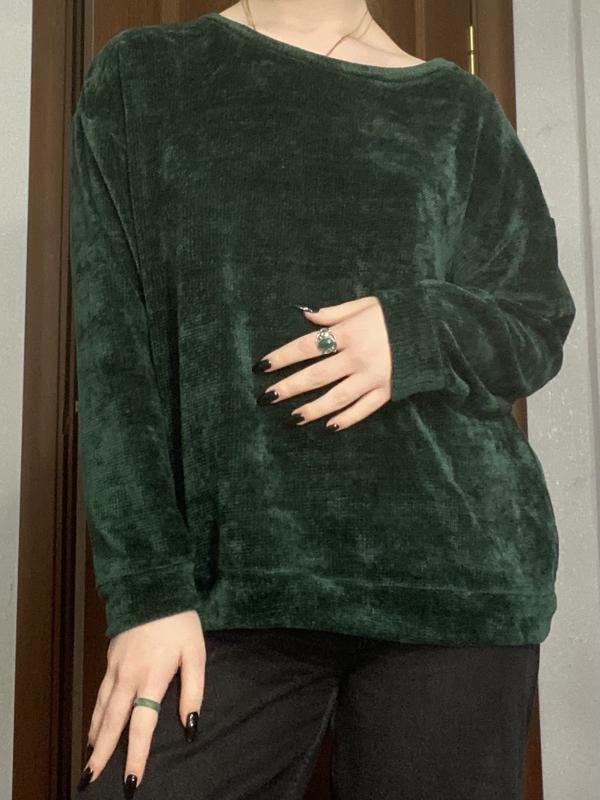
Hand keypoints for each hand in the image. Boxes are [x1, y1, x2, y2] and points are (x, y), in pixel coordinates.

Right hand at [77, 609, 204, 792]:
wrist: (152, 587)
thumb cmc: (180, 622)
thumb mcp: (196, 653)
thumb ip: (194, 691)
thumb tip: (190, 725)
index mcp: (152, 678)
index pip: (142, 725)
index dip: (136, 755)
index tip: (131, 780)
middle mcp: (128, 677)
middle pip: (113, 722)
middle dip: (103, 753)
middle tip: (90, 779)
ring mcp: (115, 667)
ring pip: (101, 708)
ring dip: (96, 736)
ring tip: (90, 760)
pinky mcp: (110, 659)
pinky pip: (99, 692)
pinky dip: (95, 713)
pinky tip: (95, 725)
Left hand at [253, 296, 392, 429]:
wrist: (436, 327)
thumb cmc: (396, 314)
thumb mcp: (365, 304)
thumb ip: (333, 312)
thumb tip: (304, 314)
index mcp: (349, 332)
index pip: (306, 346)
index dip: (282, 357)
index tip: (261, 367)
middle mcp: (358, 357)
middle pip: (316, 376)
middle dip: (289, 388)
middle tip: (266, 398)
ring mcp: (373, 377)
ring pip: (337, 398)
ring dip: (312, 409)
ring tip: (292, 419)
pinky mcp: (387, 391)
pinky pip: (364, 409)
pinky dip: (347, 419)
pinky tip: (329, 427)